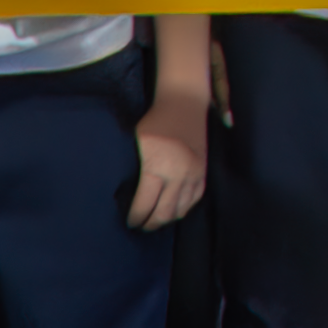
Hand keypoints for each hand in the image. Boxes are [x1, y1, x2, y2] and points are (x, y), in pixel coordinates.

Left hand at [124, 97, 210, 230]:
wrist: (185, 102)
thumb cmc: (156, 120)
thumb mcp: (137, 142)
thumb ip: (135, 167)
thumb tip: (124, 192)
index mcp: (158, 167)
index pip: (145, 204)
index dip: (136, 217)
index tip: (129, 222)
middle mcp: (178, 174)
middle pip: (164, 213)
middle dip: (151, 223)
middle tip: (141, 226)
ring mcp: (194, 174)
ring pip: (181, 210)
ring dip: (167, 218)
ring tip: (156, 219)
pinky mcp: (203, 171)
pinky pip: (195, 199)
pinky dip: (184, 208)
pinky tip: (173, 209)